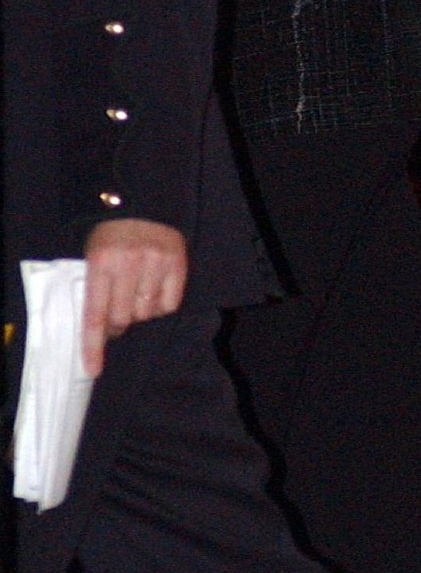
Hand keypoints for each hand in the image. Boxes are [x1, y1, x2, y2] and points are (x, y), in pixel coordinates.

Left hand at [82, 219, 187, 376]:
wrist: (140, 202)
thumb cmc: (110, 237)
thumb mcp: (91, 256)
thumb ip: (94, 290)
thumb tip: (100, 333)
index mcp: (100, 262)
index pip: (95, 314)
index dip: (93, 346)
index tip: (93, 370)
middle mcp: (128, 263)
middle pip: (123, 319)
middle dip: (118, 321)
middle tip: (116, 312)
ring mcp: (155, 262)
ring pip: (147, 313)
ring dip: (140, 311)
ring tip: (136, 293)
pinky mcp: (177, 263)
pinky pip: (169, 304)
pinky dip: (161, 304)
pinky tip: (154, 288)